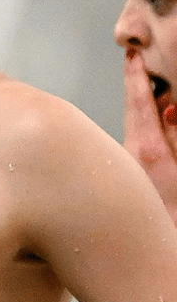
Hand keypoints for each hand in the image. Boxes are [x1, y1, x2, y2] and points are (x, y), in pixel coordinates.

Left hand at [123, 49, 176, 223]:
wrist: (158, 246)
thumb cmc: (175, 208)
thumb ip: (176, 133)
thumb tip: (167, 109)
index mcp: (150, 148)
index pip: (141, 103)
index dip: (137, 77)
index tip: (132, 55)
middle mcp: (133, 153)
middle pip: (132, 109)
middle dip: (134, 84)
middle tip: (133, 58)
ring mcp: (128, 163)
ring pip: (133, 124)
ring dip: (139, 104)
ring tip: (139, 79)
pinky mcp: (130, 172)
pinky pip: (135, 140)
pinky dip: (141, 123)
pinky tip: (150, 117)